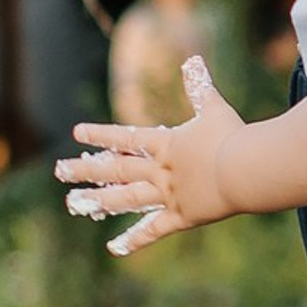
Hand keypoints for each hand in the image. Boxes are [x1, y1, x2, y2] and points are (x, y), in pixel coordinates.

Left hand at [57, 56, 246, 255]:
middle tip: (59, 170)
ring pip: (126, 199)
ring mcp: (168, 195)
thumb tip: (193, 59)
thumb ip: (200, 87)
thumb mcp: (215, 109)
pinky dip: (135, 239)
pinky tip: (114, 248)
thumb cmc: (233, 137)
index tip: (76, 133)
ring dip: (99, 201)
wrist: (247, 170)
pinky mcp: (182, 217)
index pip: (126, 138)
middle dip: (86, 169)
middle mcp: (159, 170)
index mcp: (165, 145)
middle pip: (116, 169)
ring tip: (74, 203)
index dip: (101, 135)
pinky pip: (154, 230)